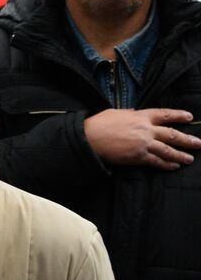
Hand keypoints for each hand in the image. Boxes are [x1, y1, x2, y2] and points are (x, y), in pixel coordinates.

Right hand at [83, 108, 200, 168]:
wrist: (89, 138)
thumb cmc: (99, 124)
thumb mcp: (118, 113)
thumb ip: (131, 114)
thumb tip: (137, 115)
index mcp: (141, 115)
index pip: (165, 114)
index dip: (179, 116)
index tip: (189, 117)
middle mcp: (146, 129)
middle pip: (172, 134)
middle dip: (187, 139)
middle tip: (198, 143)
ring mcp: (143, 144)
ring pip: (167, 150)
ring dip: (180, 155)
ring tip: (190, 158)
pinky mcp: (137, 157)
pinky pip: (156, 161)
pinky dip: (166, 164)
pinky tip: (174, 166)